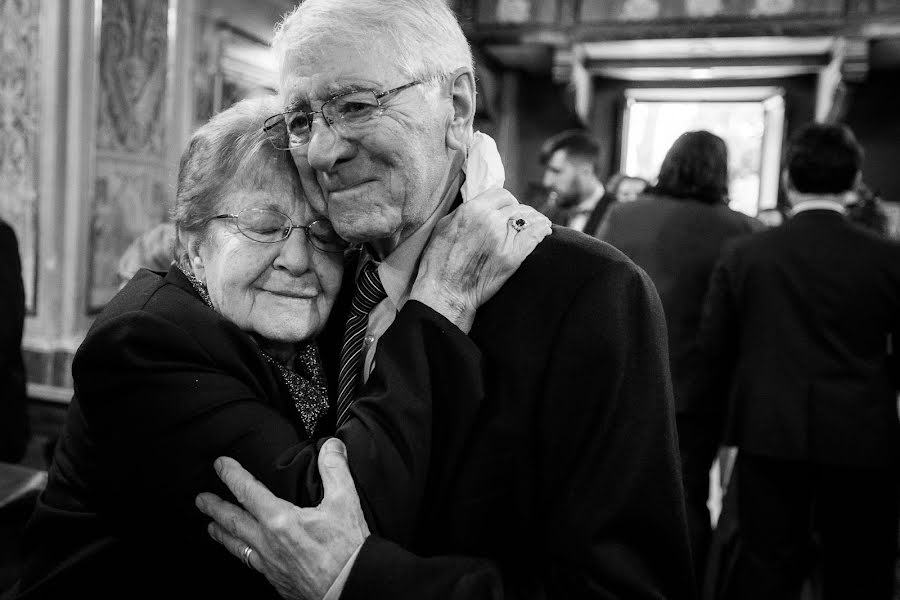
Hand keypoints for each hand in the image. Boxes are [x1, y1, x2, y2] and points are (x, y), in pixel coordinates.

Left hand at [195, 439, 368, 599]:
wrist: (351, 588)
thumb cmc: (348, 551)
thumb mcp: (345, 502)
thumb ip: (335, 469)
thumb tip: (331, 446)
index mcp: (281, 520)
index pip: (248, 491)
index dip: (231, 475)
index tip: (220, 465)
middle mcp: (268, 542)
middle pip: (233, 521)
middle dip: (215, 507)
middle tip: (201, 499)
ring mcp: (269, 563)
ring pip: (236, 545)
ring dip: (222, 533)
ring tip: (211, 526)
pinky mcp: (276, 579)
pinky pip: (251, 562)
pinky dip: (241, 553)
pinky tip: (244, 553)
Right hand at [410, 189, 551, 331]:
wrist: (444, 292)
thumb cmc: (438, 262)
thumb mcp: (444, 227)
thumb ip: (464, 213)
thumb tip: (479, 207)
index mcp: (472, 210)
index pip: (501, 194)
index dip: (507, 201)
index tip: (509, 209)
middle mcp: (489, 220)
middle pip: (516, 206)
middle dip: (520, 212)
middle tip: (523, 220)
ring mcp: (502, 238)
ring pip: (528, 219)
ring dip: (535, 220)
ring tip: (540, 223)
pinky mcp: (512, 256)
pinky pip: (534, 236)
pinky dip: (542, 231)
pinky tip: (545, 231)